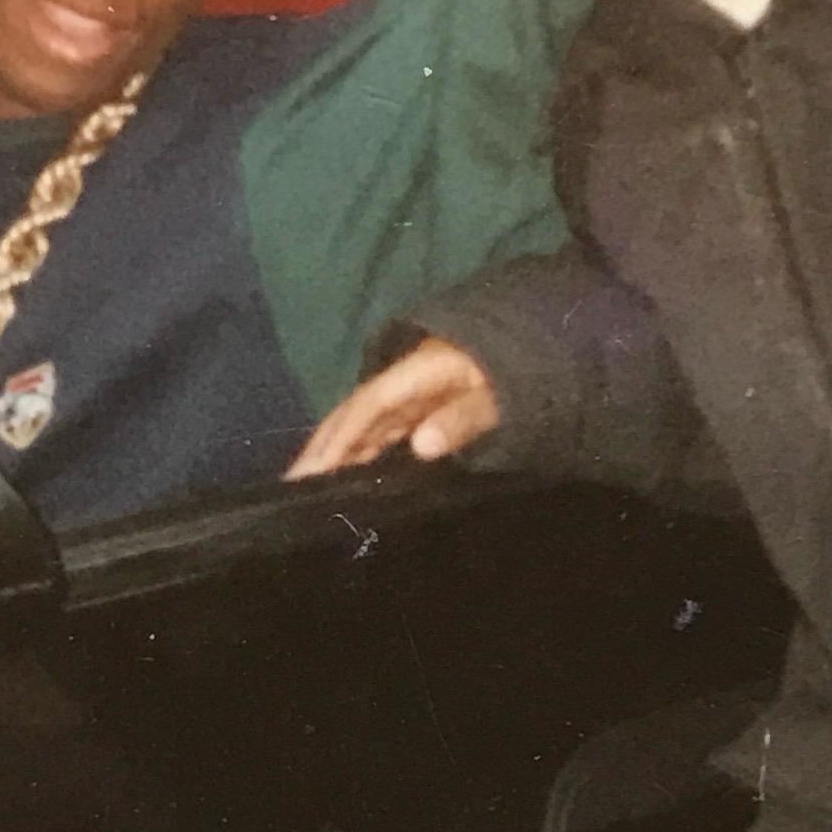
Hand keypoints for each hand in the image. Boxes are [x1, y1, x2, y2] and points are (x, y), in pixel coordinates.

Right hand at [288, 338, 502, 476]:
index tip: (314, 471)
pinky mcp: (420, 408)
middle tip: (291, 488)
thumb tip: (422, 447)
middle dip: (321, 448)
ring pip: (363, 426)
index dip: (340, 438)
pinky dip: (360, 453)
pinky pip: (382, 432)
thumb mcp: (500, 392)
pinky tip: (350, 477)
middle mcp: (405, 383)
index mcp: (419, 373)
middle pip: (354, 414)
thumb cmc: (521, 367)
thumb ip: (464, 417)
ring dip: (336, 453)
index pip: (368, 406)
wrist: (540, 341)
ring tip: (309, 489)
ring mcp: (412, 396)